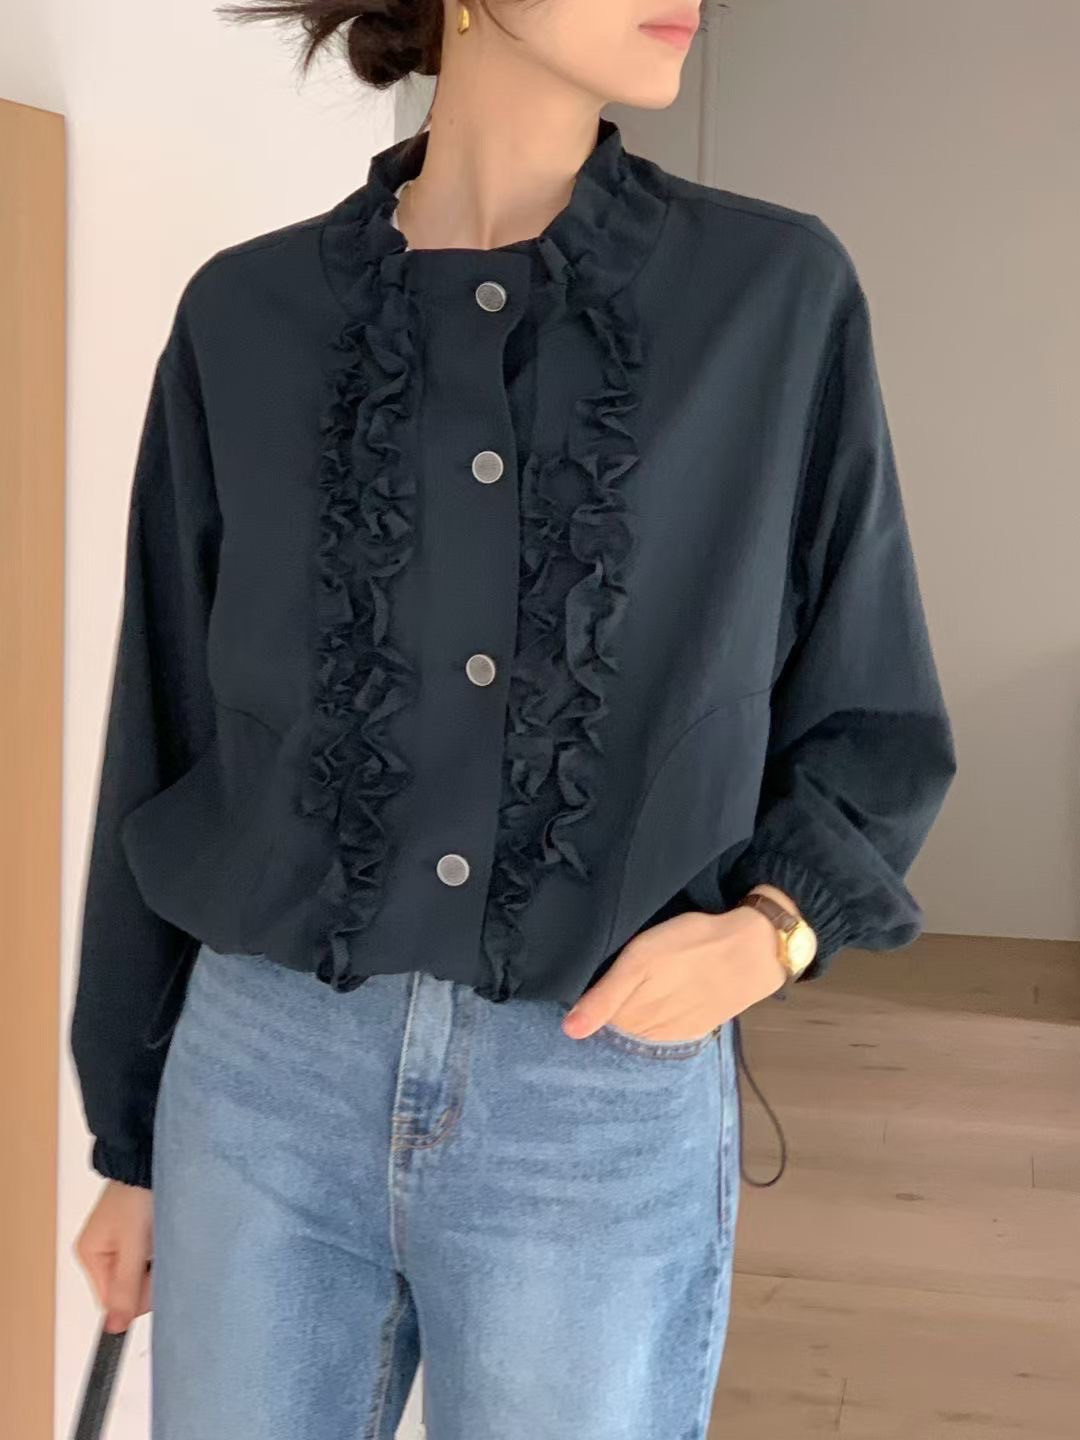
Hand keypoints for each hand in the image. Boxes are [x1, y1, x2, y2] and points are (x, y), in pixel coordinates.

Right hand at [75, 1179, 153, 1332]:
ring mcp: (124, 1242)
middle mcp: (105, 1251)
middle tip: (160, 1250)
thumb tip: (114, 1327)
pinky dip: (163, 1249)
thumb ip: (125, 1285)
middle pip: (130, 1288)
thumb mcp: (132, 1244)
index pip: (112, 1300)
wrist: (150, 1156)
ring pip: (144, 1273)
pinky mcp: (142, 1232)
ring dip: (159, 1261)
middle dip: (150, 1276)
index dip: (136, 1297)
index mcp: (91, 1255)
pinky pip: (152, 1257)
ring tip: (163, 1236)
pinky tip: (166, 1233)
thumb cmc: (137, 1193)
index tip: (154, 1279)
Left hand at [561, 900, 788, 1042]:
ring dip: (631, 1020)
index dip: (587, 1007)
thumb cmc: (690, 945)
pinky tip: (658, 1005)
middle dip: (608, 1016)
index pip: (595, 1023)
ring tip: (632, 994)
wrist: (750, 951)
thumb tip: (570, 1032)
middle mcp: (651, 1030)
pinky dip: (655, 1023)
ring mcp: (674, 1030)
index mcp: (632, 1015)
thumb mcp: (639, 960)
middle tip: (608, 989)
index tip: (581, 989)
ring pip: (640, 1032)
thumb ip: (605, 997)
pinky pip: (664, 1032)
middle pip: (617, 1030)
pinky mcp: (695, 1025)